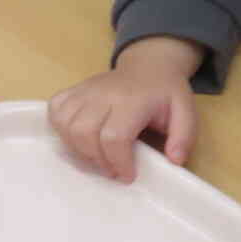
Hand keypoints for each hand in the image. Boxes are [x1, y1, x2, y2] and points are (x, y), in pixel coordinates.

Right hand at [47, 37, 204, 181]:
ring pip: (66, 125)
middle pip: (84, 133)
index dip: (118, 162)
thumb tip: (174, 160)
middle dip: (97, 160)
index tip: (128, 175)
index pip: (114, 137)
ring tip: (97, 155)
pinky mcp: (73, 91)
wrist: (148, 66)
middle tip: (113, 168)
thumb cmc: (165, 94)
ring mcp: (85, 90)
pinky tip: (79, 138)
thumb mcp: (185, 112)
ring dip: (78, 149)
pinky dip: (61, 129)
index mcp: (132, 100)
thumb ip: (184, 137)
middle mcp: (104, 93)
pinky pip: (55, 111)